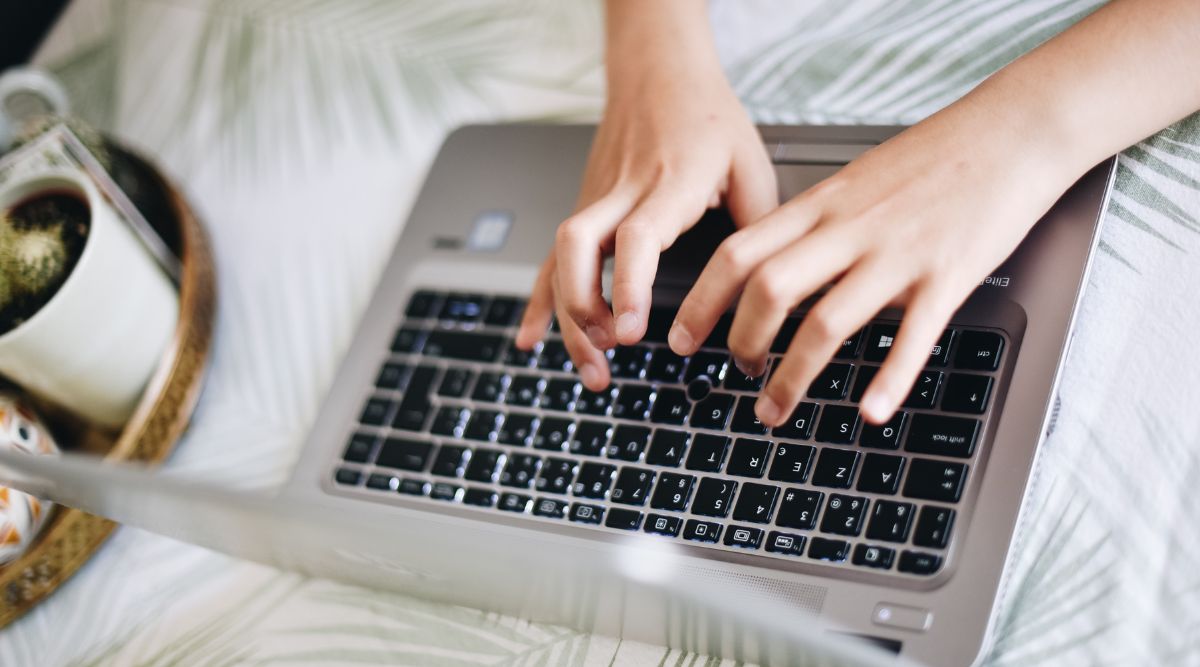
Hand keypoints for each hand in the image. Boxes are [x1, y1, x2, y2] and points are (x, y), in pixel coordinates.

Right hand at [516, 10, 776, 389]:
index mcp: (670, 181)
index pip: (637, 237)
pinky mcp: (584, 208)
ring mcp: (596, 200)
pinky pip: (550, 259)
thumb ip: (758, 226)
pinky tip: (531, 340)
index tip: (634, 332)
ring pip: (560, 260)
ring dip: (568, 318)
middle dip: (587, 309)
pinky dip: (538, 303)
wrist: (658, 70)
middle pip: (580, 248)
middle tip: (613, 351)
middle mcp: (623, 191)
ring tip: (594, 368)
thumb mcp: (750, 162)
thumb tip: (767, 290)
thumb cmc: (707, 115)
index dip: (630, 287)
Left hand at [668, 99, 1077, 425]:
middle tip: (737, 375)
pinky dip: (889, 379)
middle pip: (769, 290)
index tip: (681, 340)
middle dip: (741, 343)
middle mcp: (850, 230)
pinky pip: (912, 337)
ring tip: (775, 409)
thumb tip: (768, 267)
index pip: (738, 253)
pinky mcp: (948, 275)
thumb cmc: (932, 159)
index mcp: (822, 206)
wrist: (1012, 131)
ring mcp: (898, 253)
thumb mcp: (853, 181)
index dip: (700, 301)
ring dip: (793, 376)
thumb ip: (812, 224)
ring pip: (826, 322)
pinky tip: (871, 413)